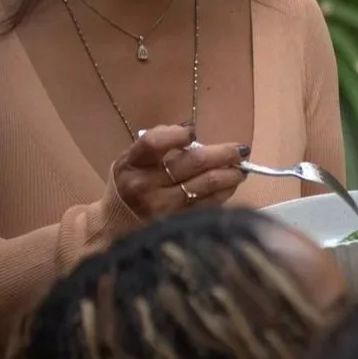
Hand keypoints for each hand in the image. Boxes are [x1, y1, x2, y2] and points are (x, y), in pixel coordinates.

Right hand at [107, 123, 244, 230]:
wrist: (115, 225)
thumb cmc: (129, 185)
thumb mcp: (131, 160)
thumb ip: (156, 144)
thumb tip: (190, 132)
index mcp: (131, 164)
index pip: (154, 143)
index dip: (177, 135)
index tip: (193, 133)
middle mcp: (145, 185)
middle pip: (192, 162)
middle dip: (223, 153)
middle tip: (241, 149)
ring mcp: (162, 207)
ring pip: (206, 185)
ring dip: (230, 174)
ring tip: (240, 168)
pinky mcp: (176, 223)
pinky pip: (208, 204)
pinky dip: (224, 192)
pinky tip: (230, 185)